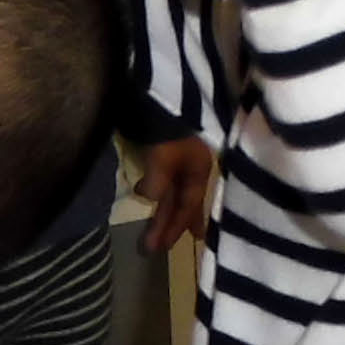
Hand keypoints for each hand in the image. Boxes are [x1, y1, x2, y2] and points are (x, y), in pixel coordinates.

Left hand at [136, 135, 215, 252]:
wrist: (162, 95)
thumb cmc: (169, 127)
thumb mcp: (164, 155)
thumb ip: (157, 180)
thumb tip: (147, 197)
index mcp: (198, 172)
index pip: (187, 207)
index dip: (176, 227)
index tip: (165, 246)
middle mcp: (192, 169)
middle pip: (181, 203)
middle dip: (168, 225)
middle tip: (154, 249)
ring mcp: (180, 161)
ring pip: (172, 193)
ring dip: (162, 211)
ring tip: (156, 231)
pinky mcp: (166, 153)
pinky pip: (164, 180)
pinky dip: (156, 190)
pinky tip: (146, 193)